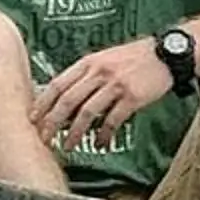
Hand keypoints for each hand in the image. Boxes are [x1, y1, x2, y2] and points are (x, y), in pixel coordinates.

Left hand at [30, 38, 174, 153]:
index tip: (33, 119)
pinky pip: (113, 120)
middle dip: (52, 122)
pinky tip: (101, 143)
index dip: (42, 103)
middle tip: (45, 139)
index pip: (58, 84)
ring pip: (87, 112)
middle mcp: (99, 72)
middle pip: (68, 100)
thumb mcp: (105, 59)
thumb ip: (86, 76)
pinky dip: (104, 134)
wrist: (166, 53)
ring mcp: (115, 84)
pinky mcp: (132, 96)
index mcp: (88, 62)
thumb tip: (67, 102)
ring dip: (76, 132)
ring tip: (70, 146)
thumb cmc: (135, 58)